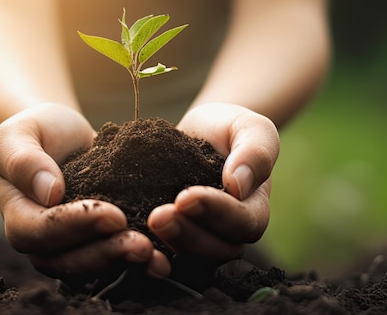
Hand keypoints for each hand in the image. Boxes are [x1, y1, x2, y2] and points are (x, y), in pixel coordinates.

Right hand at [0, 103, 170, 279]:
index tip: (113, 214)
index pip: (41, 231)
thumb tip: (49, 191)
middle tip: (141, 245)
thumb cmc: (38, 131)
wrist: (64, 137)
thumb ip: (24, 160)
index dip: (76, 225)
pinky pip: (114, 261)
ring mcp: (70, 248)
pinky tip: (164, 258)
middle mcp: (41, 242)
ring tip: (156, 255)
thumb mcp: (21, 133)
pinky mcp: (97, 245)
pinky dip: (138, 263)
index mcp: (18, 216)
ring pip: (93, 268)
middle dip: (106, 254)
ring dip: (124, 263)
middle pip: (68, 260)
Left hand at [148, 103, 278, 262]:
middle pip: (217, 249)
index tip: (187, 196)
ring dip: (170, 243)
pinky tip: (132, 236)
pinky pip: (165, 253)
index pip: (244, 222)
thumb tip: (239, 184)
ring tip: (149, 221)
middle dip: (188, 234)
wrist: (199, 131)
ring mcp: (201, 238)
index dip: (217, 212)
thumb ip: (255, 152)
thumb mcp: (250, 128)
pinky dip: (151, 250)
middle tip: (159, 216)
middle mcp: (230, 232)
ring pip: (191, 258)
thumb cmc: (230, 128)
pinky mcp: (173, 237)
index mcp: (254, 209)